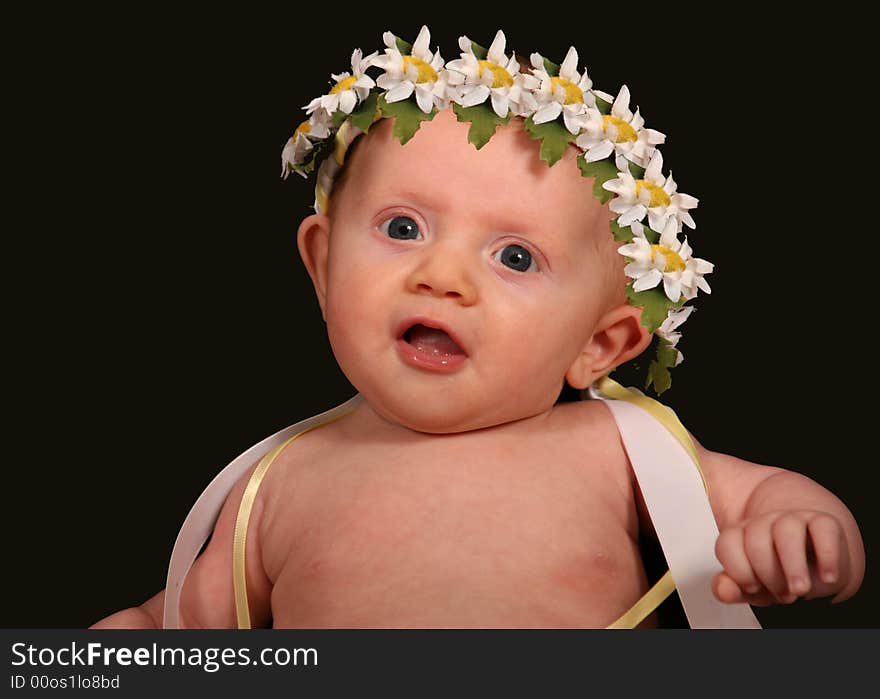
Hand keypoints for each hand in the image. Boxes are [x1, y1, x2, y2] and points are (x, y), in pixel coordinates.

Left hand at [712, 510, 851, 605]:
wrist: (818, 561)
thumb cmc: (781, 574)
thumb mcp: (756, 587)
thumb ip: (735, 589)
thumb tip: (723, 591)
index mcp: (742, 535)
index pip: (728, 544)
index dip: (738, 570)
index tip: (753, 588)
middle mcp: (765, 523)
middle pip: (756, 539)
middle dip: (768, 573)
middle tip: (783, 595)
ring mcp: (794, 519)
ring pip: (786, 530)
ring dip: (793, 564)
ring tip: (800, 589)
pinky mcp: (824, 522)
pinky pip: (823, 528)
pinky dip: (827, 555)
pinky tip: (827, 577)